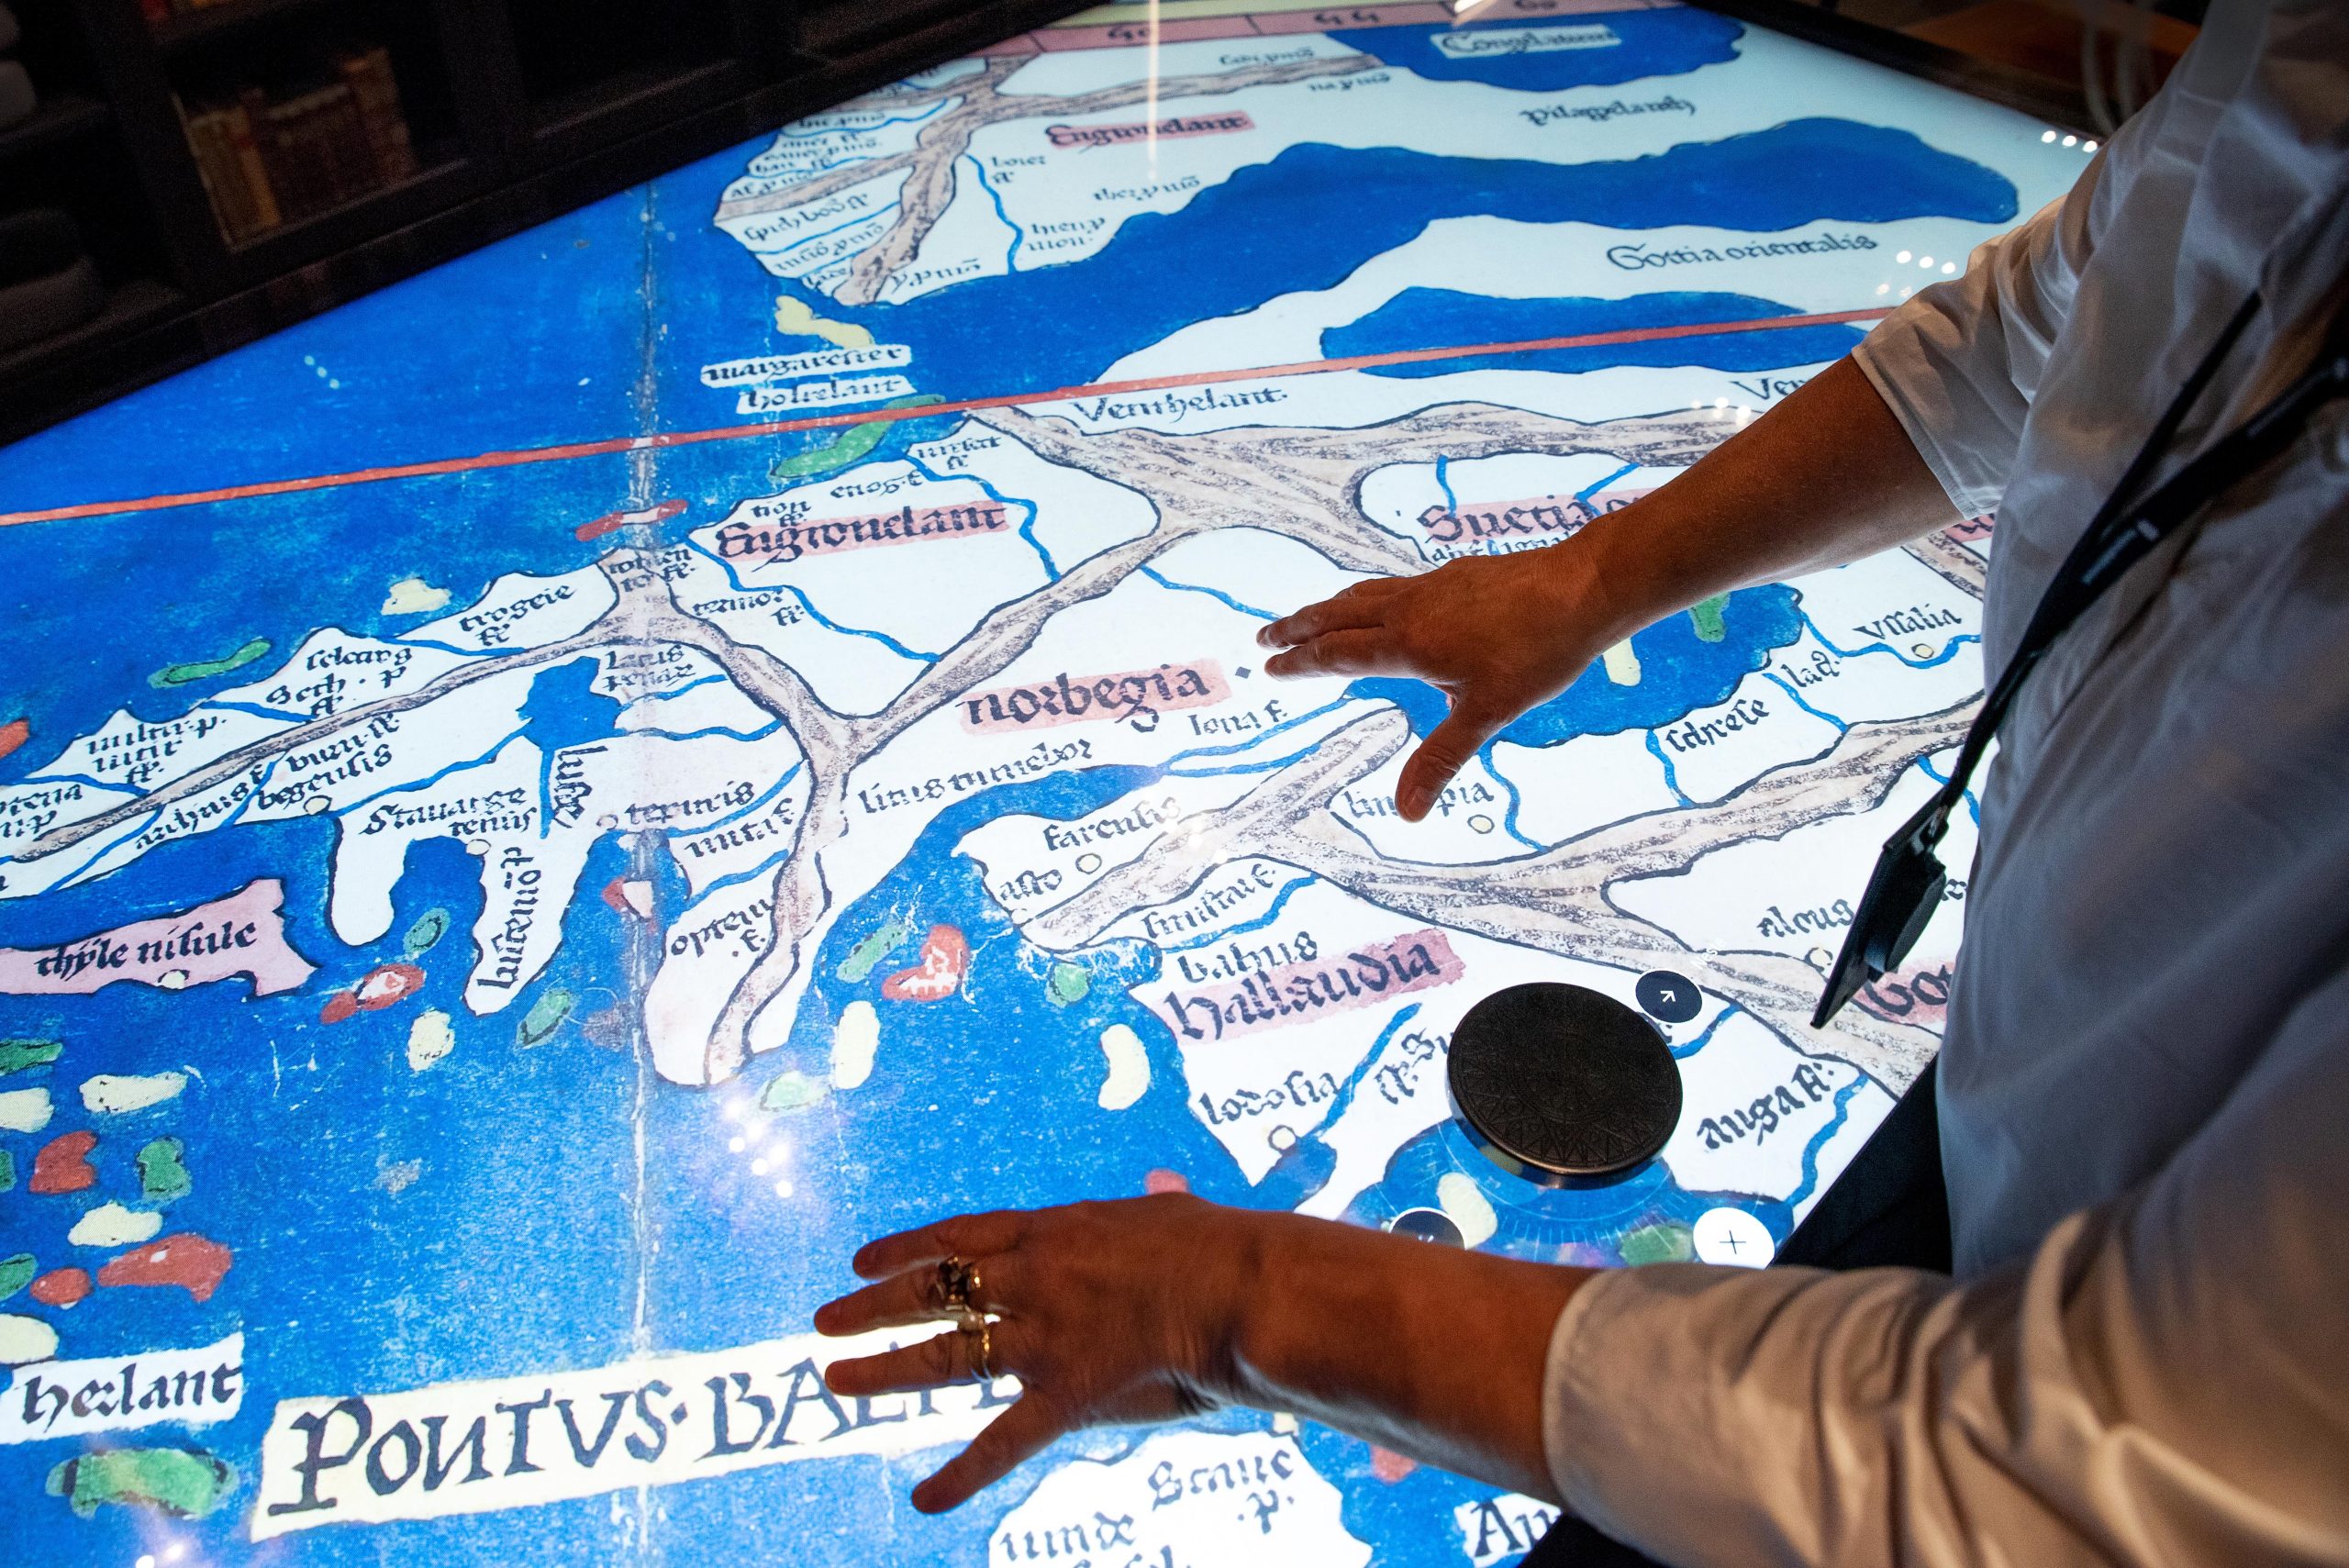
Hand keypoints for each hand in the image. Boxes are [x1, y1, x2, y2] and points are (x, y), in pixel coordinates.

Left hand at [814, 1194, 1265, 1512]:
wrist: (1234, 1285)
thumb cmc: (1217, 1244)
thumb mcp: (1173, 1211)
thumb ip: (1154, 1204)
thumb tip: (1161, 1186)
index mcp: (1050, 1229)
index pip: (957, 1237)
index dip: (905, 1249)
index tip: (862, 1261)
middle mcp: (1030, 1276)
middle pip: (933, 1291)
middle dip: (873, 1306)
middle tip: (825, 1319)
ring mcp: (1041, 1333)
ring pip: (944, 1353)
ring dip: (885, 1368)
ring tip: (835, 1377)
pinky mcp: (1065, 1387)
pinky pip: (1003, 1440)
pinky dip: (962, 1475)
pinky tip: (922, 1501)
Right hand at [1255, 542, 1624, 819]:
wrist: (1585, 589)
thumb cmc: (1538, 654)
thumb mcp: (1487, 714)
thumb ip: (1440, 759)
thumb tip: (1403, 814)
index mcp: (1408, 643)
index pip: (1339, 654)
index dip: (1302, 663)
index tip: (1272, 668)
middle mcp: (1410, 608)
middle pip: (1339, 615)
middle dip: (1299, 628)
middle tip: (1266, 637)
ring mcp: (1432, 586)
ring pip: (1365, 595)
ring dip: (1330, 608)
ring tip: (1312, 618)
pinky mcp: (1456, 575)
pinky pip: (1394, 586)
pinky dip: (1368, 596)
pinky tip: (1385, 603)